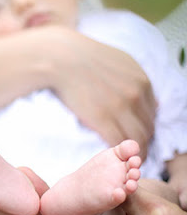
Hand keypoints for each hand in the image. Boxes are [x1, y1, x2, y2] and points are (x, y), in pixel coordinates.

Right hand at [47, 27, 155, 158]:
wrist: (60, 57)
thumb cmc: (82, 56)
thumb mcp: (118, 61)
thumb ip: (133, 78)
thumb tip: (145, 93)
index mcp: (142, 80)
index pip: (152, 113)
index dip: (144, 126)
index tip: (133, 133)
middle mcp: (136, 94)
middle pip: (148, 127)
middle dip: (141, 140)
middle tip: (128, 149)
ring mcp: (120, 107)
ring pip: (137, 138)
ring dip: (132, 150)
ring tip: (123, 158)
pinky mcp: (102, 118)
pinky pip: (118, 142)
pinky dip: (117, 151)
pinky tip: (111, 155)